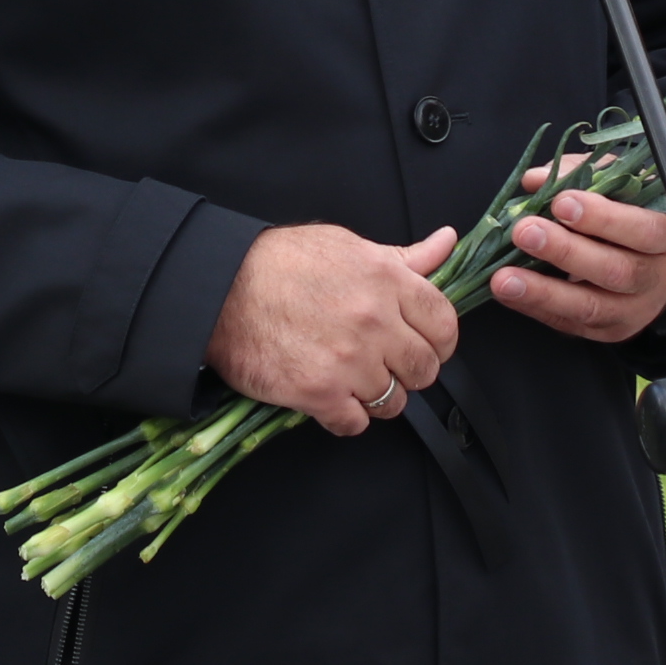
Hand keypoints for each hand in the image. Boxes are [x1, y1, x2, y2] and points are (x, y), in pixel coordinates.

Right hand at [207, 223, 461, 434]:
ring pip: (394, 401)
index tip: (425, 345)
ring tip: (351, 380)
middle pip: (424, 369)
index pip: (444, 323)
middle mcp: (374, 321)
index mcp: (386, 279)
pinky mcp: (318, 392)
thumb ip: (403, 256)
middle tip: (383, 364)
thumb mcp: (347, 246)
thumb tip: (447, 242)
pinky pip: (356, 423)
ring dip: (376, 396)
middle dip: (408, 371)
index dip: (439, 340)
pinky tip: (330, 398)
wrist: (218, 289)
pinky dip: (346, 416)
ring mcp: (348, 360)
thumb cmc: (279, 263)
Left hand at [490, 156, 665, 343]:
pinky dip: (537, 308)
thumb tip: (536, 180)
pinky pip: (573, 324)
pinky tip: (511, 292)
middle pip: (616, 271)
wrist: (656, 256)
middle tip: (526, 232)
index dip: (603, 218)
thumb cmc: (635, 210)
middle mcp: (657, 277)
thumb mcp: (619, 182)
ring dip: (544, 291)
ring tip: (505, 277)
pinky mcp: (610, 329)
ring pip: (592, 307)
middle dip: (566, 252)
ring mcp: (635, 309)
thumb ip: (580, 174)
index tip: (562, 203)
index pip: (643, 230)